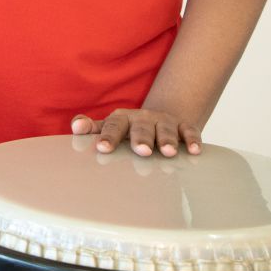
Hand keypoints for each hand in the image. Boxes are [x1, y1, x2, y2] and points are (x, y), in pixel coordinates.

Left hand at [71, 109, 202, 157]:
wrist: (158, 118)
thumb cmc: (128, 129)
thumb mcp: (110, 127)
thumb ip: (93, 128)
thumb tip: (75, 126)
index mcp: (122, 118)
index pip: (113, 126)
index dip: (108, 137)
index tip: (102, 148)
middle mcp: (143, 118)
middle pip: (141, 127)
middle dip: (141, 138)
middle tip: (142, 151)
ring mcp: (164, 121)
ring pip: (166, 129)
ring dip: (168, 139)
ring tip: (168, 152)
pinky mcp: (183, 126)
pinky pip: (189, 131)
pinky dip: (193, 139)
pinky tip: (195, 150)